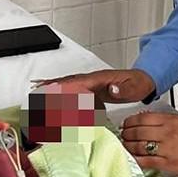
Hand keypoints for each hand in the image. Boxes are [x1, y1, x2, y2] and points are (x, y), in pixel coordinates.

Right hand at [36, 69, 155, 104]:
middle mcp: (92, 79)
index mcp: (99, 79)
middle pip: (67, 82)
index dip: (61, 86)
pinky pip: (73, 90)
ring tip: (37, 94)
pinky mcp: (92, 89)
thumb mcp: (133, 88)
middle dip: (50, 86)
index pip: (76, 82)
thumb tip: (111, 90)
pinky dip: (61, 92)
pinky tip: (54, 97)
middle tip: (34, 92)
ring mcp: (91, 84)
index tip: (47, 89)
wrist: (143, 81)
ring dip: (52, 88)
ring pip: (68, 85)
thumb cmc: (138, 84)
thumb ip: (122, 89)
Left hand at [120, 112, 177, 176]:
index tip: (126, 123)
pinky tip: (132, 157)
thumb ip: (166, 120)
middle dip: (126, 133)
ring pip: (139, 146)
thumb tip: (147, 121)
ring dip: (128, 146)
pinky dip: (136, 159)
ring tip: (124, 145)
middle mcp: (167, 133)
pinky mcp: (168, 164)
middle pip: (138, 131)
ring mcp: (167, 149)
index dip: (130, 121)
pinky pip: (146, 161)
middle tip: (122, 135)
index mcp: (171, 120)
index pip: (143, 118)